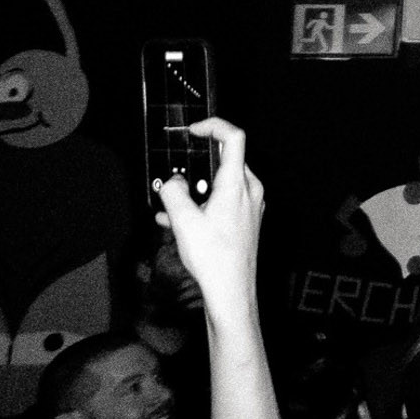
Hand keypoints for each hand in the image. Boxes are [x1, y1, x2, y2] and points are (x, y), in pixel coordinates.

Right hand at [157, 117, 265, 319]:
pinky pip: (223, 203)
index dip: (213, 126)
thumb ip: (173, 194)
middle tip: (174, 179)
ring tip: (168, 209)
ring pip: (220, 186)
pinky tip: (176, 223)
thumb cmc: (214, 258)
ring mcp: (251, 206)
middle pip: (224, 162)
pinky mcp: (248, 220)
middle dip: (196, 168)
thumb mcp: (184, 222)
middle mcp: (250, 190)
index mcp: (238, 184)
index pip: (234, 138)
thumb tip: (172, 182)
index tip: (193, 130)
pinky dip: (202, 206)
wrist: (232, 292)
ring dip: (195, 192)